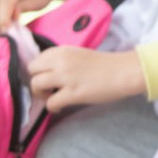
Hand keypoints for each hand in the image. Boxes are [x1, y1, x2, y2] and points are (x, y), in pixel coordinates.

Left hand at [28, 48, 145, 112]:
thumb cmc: (107, 64)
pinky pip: (49, 102)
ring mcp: (66, 77)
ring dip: (40, 94)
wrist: (125, 72)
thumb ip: (63, 60)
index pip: (37, 58)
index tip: (47, 76)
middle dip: (36, 80)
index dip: (40, 70)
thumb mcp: (80, 54)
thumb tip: (48, 73)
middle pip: (32, 70)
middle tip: (47, 87)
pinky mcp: (72, 93)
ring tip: (52, 96)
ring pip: (35, 85)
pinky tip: (60, 106)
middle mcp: (62, 61)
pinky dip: (52, 107)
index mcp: (64, 50)